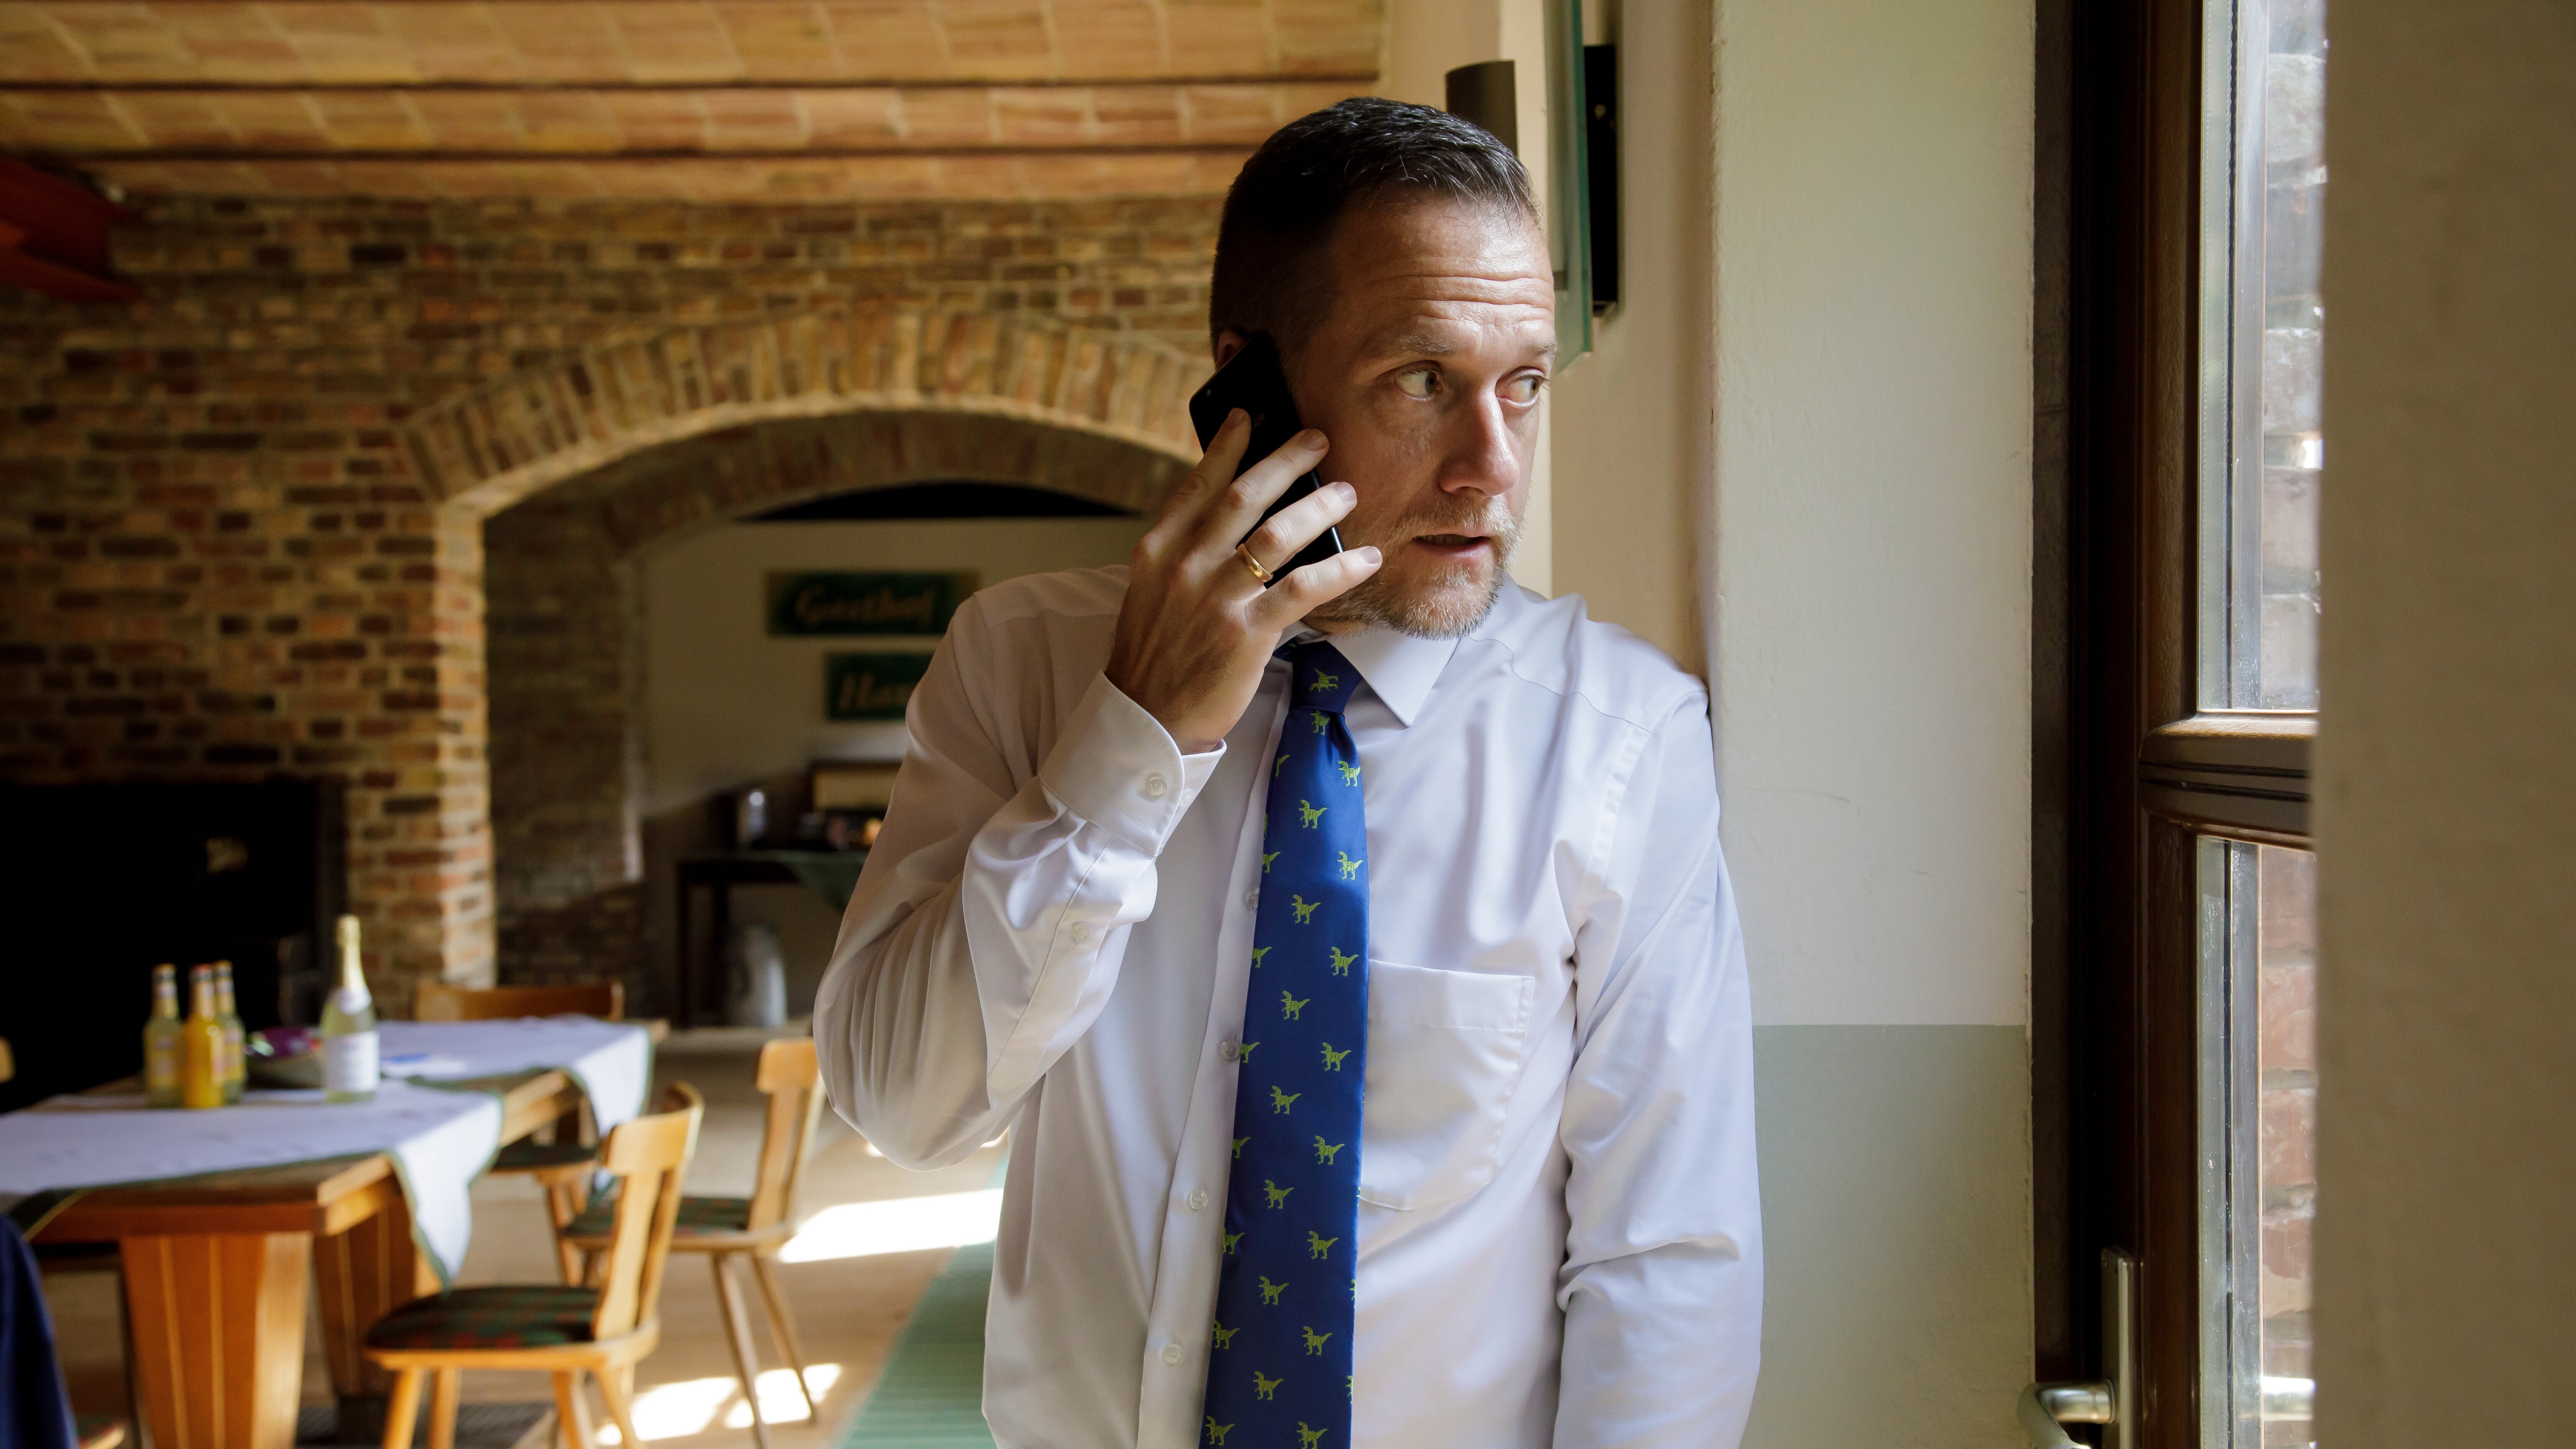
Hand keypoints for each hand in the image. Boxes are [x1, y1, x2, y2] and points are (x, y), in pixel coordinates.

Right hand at [1105, 409, 1383, 752]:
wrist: (1146, 717)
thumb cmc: (1157, 655)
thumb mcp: (1154, 592)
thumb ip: (1185, 552)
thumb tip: (1227, 520)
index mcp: (1158, 550)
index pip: (1197, 485)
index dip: (1226, 447)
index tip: (1249, 415)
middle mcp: (1184, 565)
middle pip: (1243, 496)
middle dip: (1286, 461)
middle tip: (1318, 440)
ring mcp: (1214, 598)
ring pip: (1277, 534)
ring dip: (1318, 508)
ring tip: (1346, 493)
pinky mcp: (1245, 633)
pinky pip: (1302, 589)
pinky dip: (1340, 570)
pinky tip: (1366, 559)